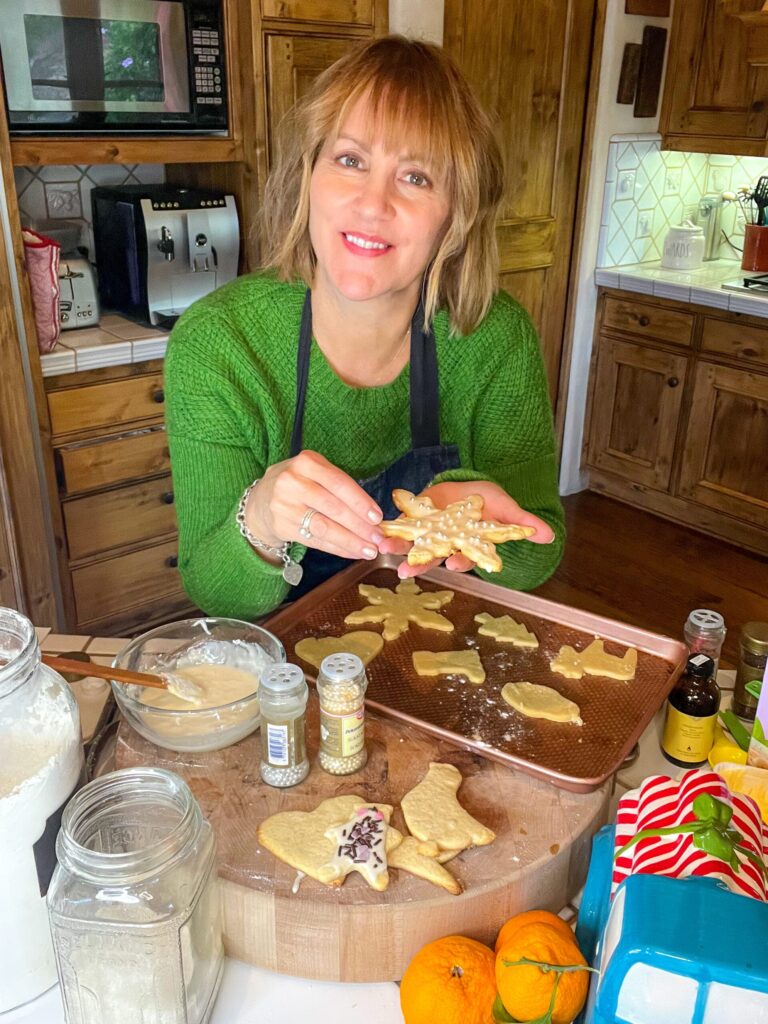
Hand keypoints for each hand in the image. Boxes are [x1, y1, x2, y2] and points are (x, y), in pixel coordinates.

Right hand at [244, 450, 383, 561]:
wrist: (262, 499)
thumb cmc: (300, 484)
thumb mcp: (315, 472)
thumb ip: (340, 487)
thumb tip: (373, 515)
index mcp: (306, 462)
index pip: (339, 483)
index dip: (361, 502)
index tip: (378, 517)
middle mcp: (293, 481)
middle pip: (333, 507)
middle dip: (360, 526)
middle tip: (378, 538)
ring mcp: (284, 505)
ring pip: (324, 527)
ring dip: (350, 541)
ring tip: (369, 550)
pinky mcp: (282, 526)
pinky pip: (315, 540)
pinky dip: (337, 548)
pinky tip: (352, 552)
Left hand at [377, 480, 553, 578]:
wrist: (467, 488)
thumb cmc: (487, 502)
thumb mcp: (506, 508)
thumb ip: (523, 524)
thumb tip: (549, 536)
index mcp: (468, 545)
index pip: (465, 557)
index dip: (461, 562)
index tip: (455, 565)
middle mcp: (447, 543)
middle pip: (434, 557)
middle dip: (420, 565)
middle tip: (407, 572)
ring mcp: (429, 532)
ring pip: (413, 544)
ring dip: (399, 548)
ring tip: (385, 550)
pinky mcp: (416, 518)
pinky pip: (401, 524)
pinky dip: (390, 526)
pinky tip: (378, 527)